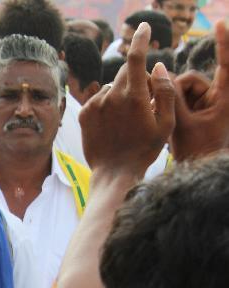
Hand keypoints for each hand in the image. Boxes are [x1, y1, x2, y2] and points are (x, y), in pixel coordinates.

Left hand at [79, 22, 174, 177]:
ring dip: (121, 93)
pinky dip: (107, 104)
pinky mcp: (85, 113)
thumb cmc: (144, 149)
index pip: (135, 59)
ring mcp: (96, 105)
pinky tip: (113, 123)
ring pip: (112, 86)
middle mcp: (112, 97)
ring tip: (127, 119)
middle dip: (136, 78)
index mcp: (134, 97)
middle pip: (124, 72)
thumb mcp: (166, 123)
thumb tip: (157, 67)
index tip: (143, 27)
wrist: (115, 172)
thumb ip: (164, 91)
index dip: (140, 40)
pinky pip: (99, 98)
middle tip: (143, 101)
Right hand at [172, 19, 228, 160]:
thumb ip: (171, 97)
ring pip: (181, 90)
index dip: (224, 42)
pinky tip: (167, 122)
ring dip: (172, 103)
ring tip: (169, 122)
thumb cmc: (197, 151)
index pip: (227, 63)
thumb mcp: (182, 123)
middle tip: (170, 113)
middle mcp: (217, 98)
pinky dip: (171, 107)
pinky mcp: (197, 112)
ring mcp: (207, 105)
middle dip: (176, 92)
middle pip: (191, 80)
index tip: (219, 22)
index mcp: (225, 98)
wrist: (198, 173)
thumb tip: (159, 74)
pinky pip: (178, 100)